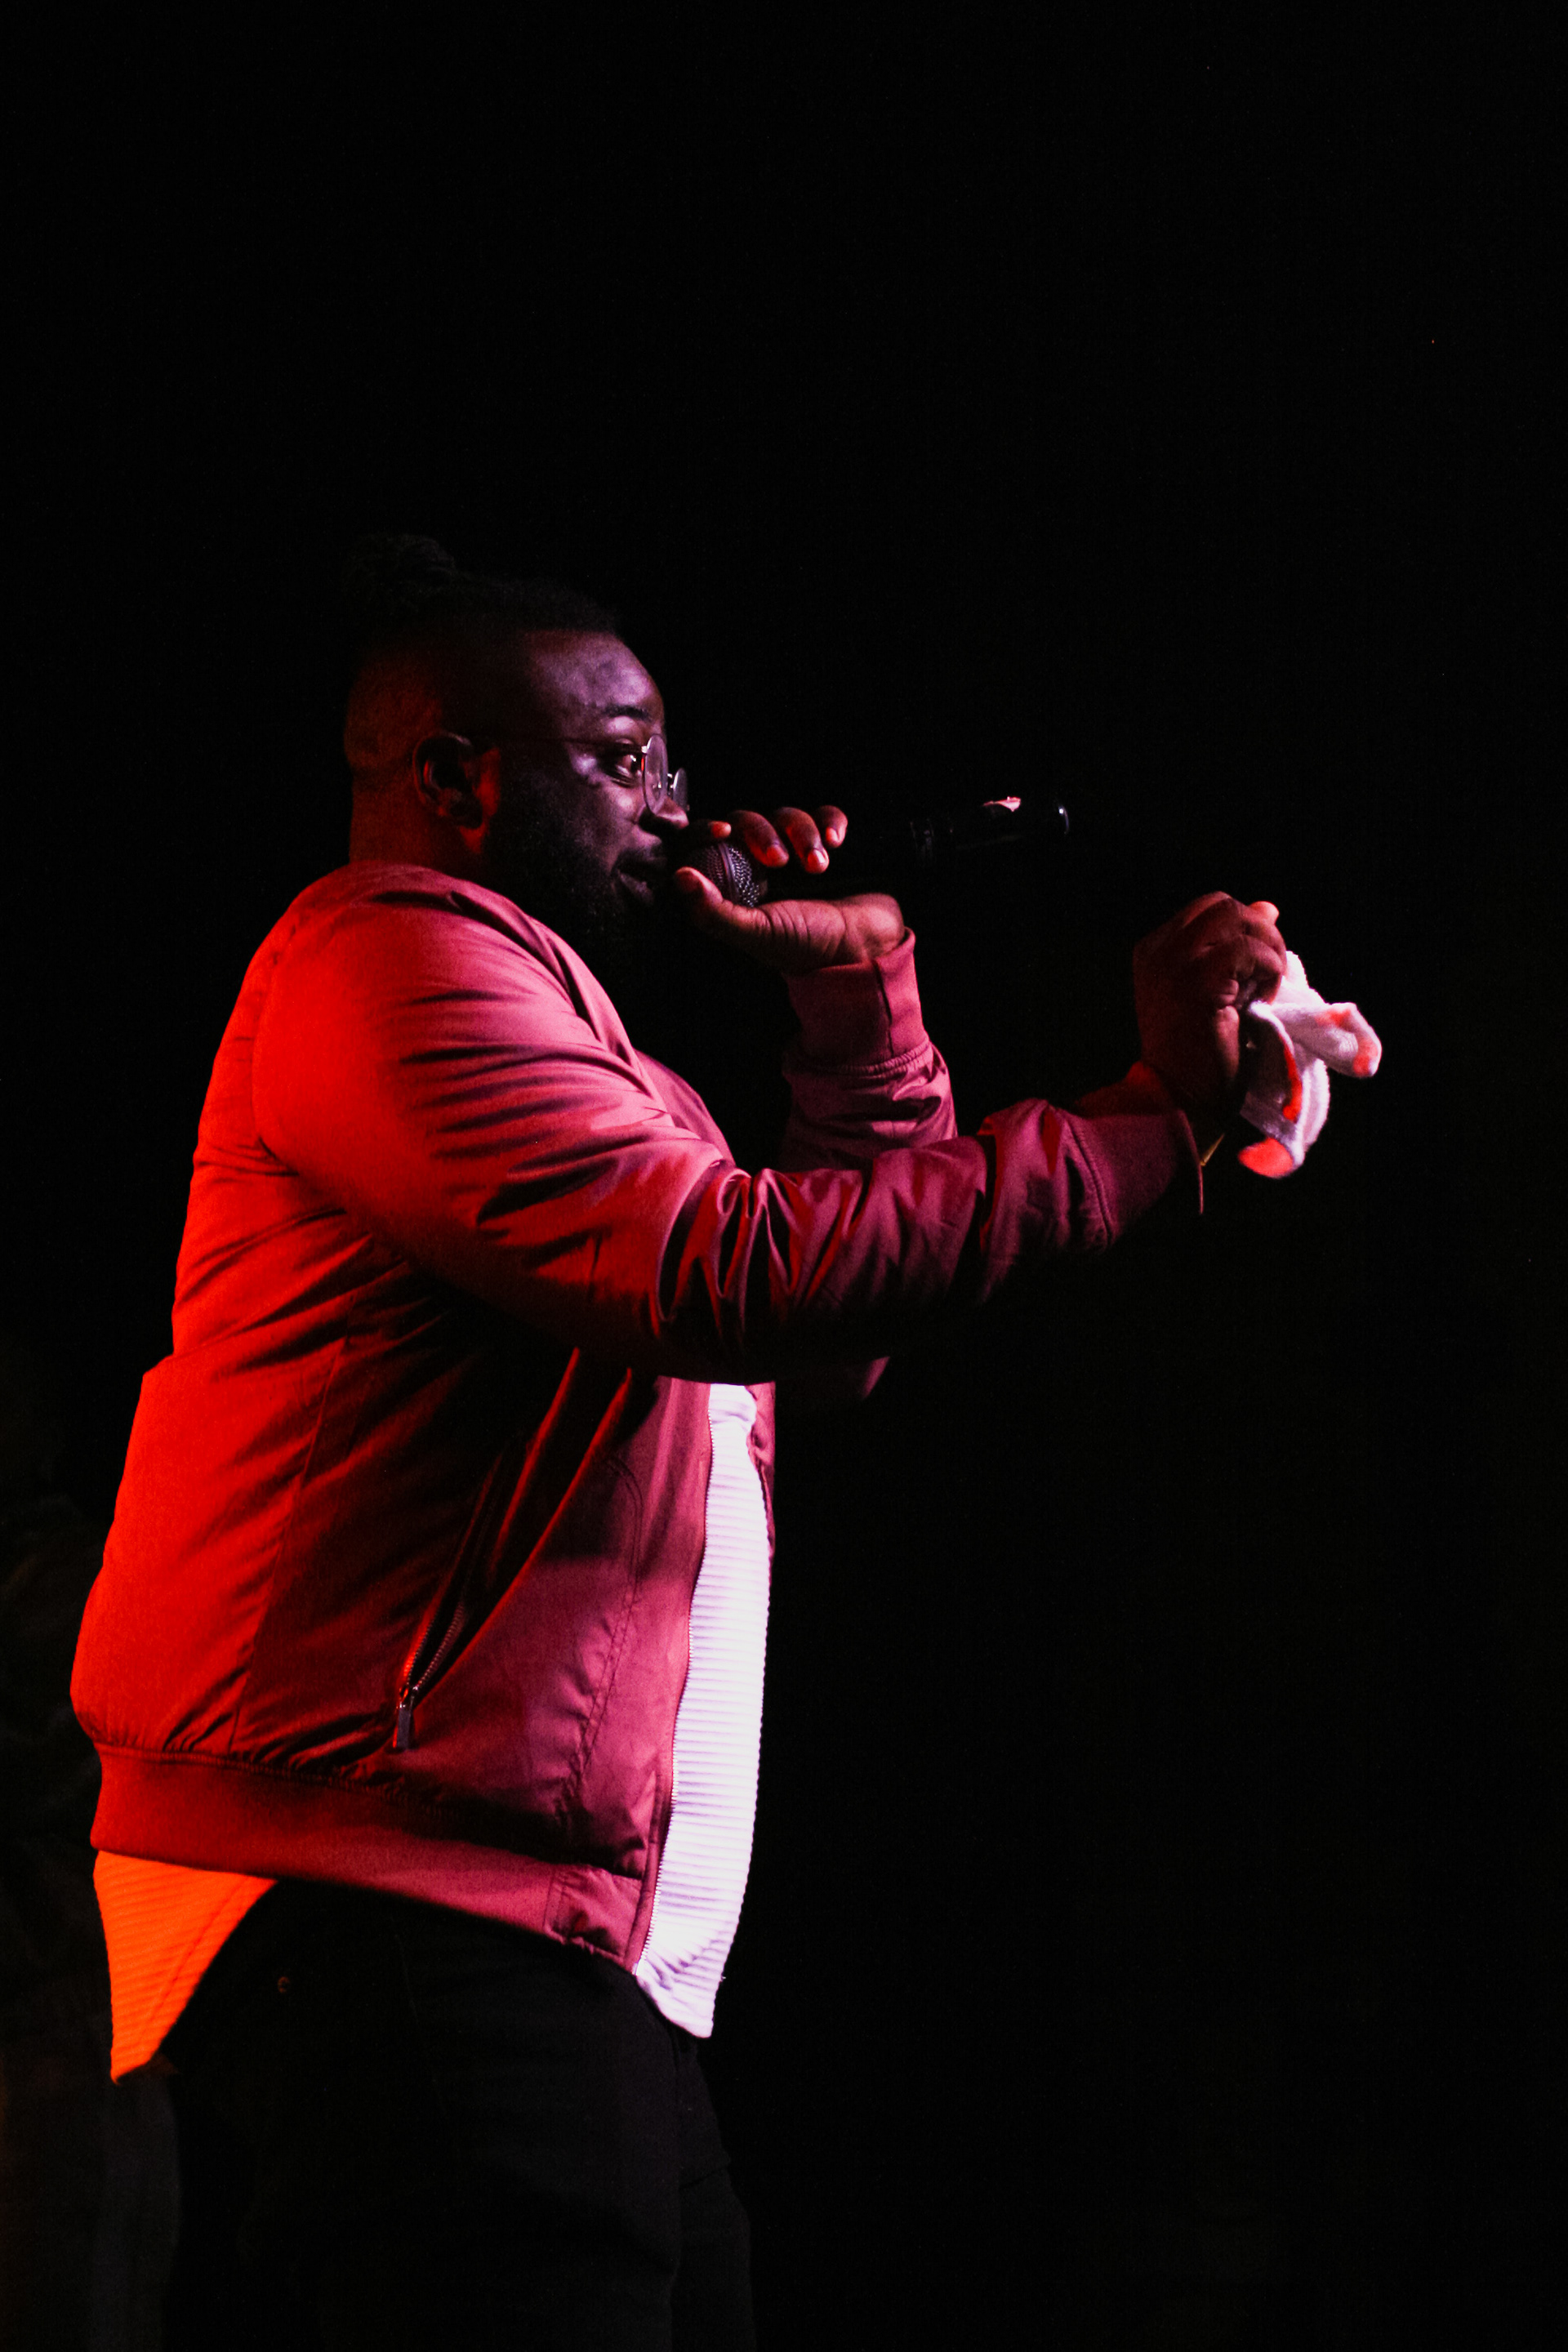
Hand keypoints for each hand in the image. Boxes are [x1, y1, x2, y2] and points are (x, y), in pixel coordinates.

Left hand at [672, 806, 906, 972]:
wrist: (868, 947)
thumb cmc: (808, 946)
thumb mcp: (757, 933)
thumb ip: (715, 911)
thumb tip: (679, 877)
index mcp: (737, 886)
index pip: (707, 845)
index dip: (707, 830)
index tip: (723, 832)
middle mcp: (762, 866)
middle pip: (747, 821)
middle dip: (761, 833)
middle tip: (780, 861)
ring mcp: (798, 851)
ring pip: (786, 816)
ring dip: (802, 834)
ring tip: (820, 868)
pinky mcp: (831, 843)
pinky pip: (825, 814)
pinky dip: (830, 822)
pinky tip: (836, 843)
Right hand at [1133, 894, 1287, 1138]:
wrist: (1180, 1099)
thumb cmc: (1198, 1053)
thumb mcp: (1214, 989)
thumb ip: (1234, 946)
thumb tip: (1269, 907)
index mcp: (1154, 950)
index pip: (1210, 908)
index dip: (1243, 928)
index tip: (1252, 969)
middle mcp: (1159, 951)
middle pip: (1224, 905)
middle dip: (1258, 933)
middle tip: (1267, 974)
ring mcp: (1174, 965)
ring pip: (1238, 920)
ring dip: (1266, 951)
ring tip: (1264, 989)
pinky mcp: (1198, 983)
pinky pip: (1249, 951)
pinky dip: (1267, 970)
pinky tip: (1261, 1001)